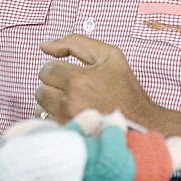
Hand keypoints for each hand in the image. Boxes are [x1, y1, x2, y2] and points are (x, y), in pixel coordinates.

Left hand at [37, 35, 158, 126]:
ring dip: (52, 104)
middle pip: (41, 89)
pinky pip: (46, 123)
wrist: (140, 123)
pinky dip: (54, 119)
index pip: (48, 70)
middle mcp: (69, 102)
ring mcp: (67, 122)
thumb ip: (75, 43)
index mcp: (79, 80)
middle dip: (54, 87)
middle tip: (73, 90)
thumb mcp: (109, 56)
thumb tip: (44, 45)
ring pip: (40, 107)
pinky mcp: (67, 136)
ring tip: (72, 104)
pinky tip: (70, 117)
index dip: (59, 70)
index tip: (71, 75)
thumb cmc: (125, 89)